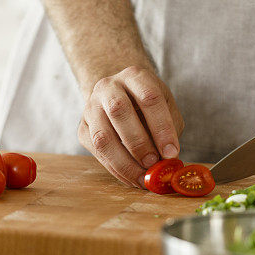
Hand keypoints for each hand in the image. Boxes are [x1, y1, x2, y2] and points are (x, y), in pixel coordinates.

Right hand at [78, 66, 184, 186]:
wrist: (119, 98)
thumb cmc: (148, 107)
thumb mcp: (166, 108)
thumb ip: (170, 130)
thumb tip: (167, 160)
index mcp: (134, 76)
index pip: (149, 97)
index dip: (162, 127)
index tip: (172, 152)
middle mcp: (108, 86)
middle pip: (119, 111)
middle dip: (138, 143)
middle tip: (153, 163)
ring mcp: (91, 106)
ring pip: (102, 136)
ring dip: (124, 162)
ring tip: (143, 178)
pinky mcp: (82, 128)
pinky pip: (96, 152)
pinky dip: (116, 169)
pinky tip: (132, 178)